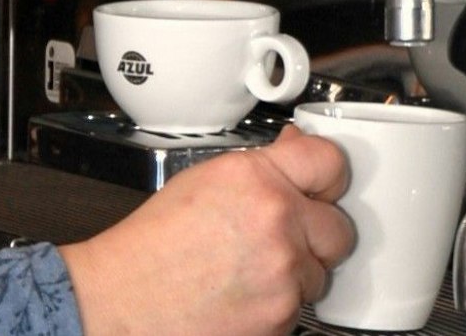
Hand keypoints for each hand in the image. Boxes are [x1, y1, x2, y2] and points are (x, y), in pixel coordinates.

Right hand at [59, 126, 352, 335]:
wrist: (123, 299)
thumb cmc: (152, 245)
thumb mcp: (202, 182)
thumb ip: (259, 168)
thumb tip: (296, 150)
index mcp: (254, 177)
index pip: (330, 163)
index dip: (329, 177)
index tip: (326, 186)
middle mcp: (276, 219)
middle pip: (341, 227)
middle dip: (318, 235)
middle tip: (283, 239)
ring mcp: (284, 271)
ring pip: (322, 273)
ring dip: (297, 274)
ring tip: (250, 271)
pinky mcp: (283, 316)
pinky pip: (301, 307)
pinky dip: (279, 305)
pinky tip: (243, 294)